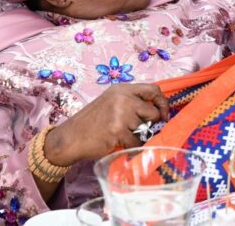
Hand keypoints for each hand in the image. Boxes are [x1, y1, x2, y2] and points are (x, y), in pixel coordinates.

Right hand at [44, 83, 169, 166]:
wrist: (70, 138)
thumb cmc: (92, 122)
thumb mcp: (111, 102)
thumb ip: (131, 101)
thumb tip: (158, 111)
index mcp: (122, 89)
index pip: (153, 89)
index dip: (162, 103)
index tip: (164, 115)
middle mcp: (122, 98)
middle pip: (153, 112)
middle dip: (150, 124)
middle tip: (138, 130)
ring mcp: (120, 114)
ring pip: (145, 129)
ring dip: (138, 136)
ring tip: (123, 136)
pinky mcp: (117, 130)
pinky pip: (137, 141)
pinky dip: (131, 146)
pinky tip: (119, 143)